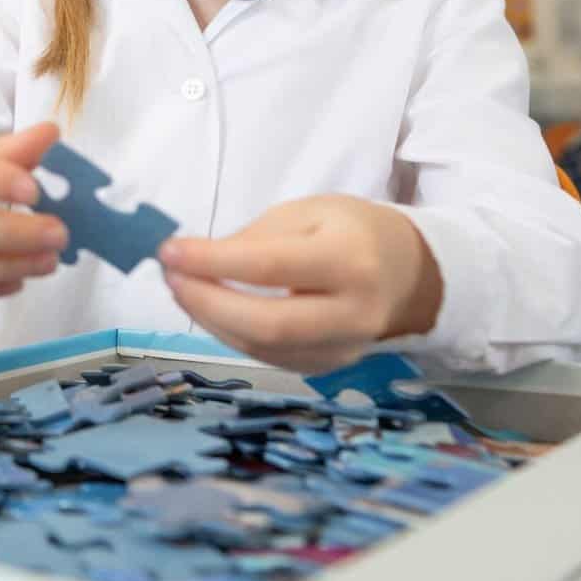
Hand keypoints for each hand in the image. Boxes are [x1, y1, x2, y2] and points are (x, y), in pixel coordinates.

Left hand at [158, 195, 441, 373]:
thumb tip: (200, 263)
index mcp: (350, 260)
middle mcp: (352, 313)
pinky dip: (232, 335)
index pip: (270, 266)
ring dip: (211, 321)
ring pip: (264, 348)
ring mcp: (343, 349)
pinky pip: (270, 357)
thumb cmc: (354, 232)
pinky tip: (211, 311)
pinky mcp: (328, 367)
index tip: (169, 251)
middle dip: (206, 303)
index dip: (212, 262)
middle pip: (267, 324)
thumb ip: (257, 238)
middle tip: (171, 278)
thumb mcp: (310, 212)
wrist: (410, 275)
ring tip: (183, 289)